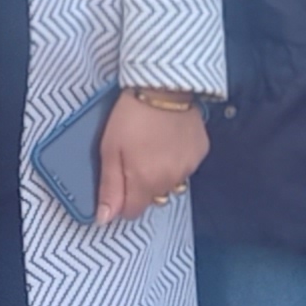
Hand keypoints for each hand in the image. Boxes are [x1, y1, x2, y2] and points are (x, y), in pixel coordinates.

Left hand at [95, 92, 207, 224]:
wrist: (163, 85)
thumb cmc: (131, 115)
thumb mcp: (109, 149)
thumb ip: (109, 187)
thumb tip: (104, 219)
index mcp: (145, 182)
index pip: (132, 212)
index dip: (122, 200)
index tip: (119, 181)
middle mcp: (170, 180)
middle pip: (153, 198)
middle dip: (142, 186)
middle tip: (134, 158)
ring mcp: (189, 167)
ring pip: (171, 183)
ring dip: (161, 174)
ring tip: (153, 147)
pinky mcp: (200, 152)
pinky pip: (187, 166)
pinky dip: (177, 159)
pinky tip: (169, 139)